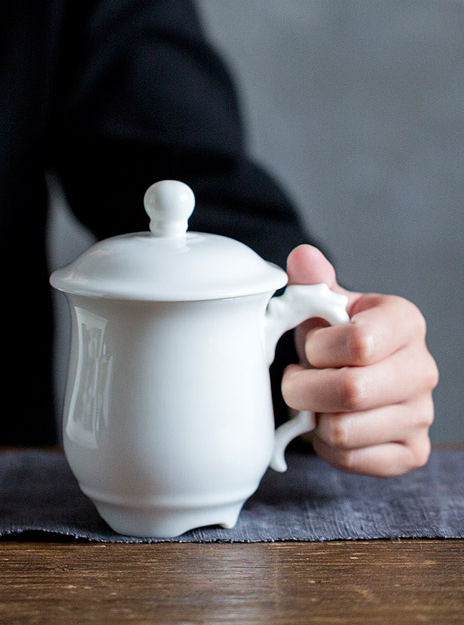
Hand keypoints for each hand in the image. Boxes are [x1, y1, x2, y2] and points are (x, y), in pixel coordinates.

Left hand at [281, 244, 437, 476]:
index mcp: (404, 322)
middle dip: (303, 389)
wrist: (346, 372)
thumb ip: (311, 282)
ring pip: (345, 431)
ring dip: (312, 419)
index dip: (318, 349)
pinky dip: (325, 447)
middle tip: (294, 380)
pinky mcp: (412, 451)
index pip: (359, 342)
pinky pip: (352, 459)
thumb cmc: (331, 336)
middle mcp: (422, 368)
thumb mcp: (319, 305)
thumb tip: (303, 257)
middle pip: (351, 392)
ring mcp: (422, 414)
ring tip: (313, 401)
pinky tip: (327, 423)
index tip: (308, 346)